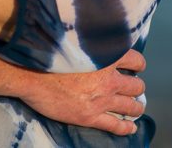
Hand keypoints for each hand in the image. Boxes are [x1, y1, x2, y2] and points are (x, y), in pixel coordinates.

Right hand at [20, 50, 147, 135]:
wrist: (33, 75)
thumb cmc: (52, 56)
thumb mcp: (79, 43)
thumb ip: (96, 46)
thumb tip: (102, 45)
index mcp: (108, 57)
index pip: (135, 60)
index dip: (138, 65)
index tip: (136, 67)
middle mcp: (109, 79)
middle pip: (136, 86)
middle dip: (137, 88)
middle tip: (134, 89)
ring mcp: (102, 100)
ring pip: (131, 106)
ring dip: (136, 108)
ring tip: (136, 108)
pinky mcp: (91, 117)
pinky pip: (116, 125)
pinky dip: (126, 128)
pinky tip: (131, 128)